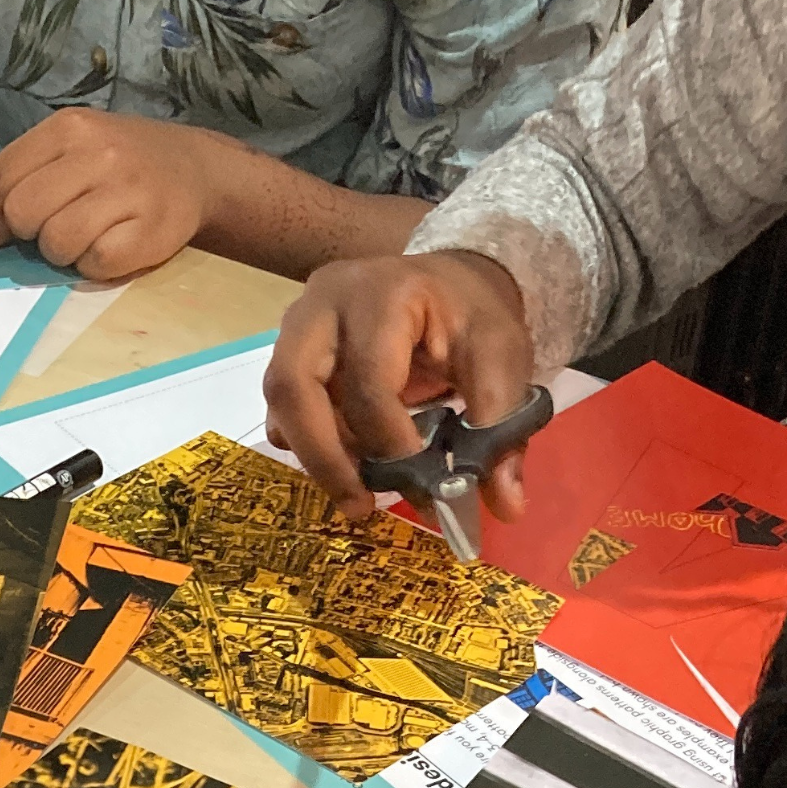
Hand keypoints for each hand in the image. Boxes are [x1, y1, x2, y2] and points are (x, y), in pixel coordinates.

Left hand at [0, 111, 218, 281]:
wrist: (195, 169)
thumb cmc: (118, 165)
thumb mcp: (68, 154)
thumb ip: (18, 184)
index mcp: (65, 130)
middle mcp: (95, 153)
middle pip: (21, 213)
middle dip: (27, 231)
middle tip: (57, 221)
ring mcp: (124, 191)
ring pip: (56, 242)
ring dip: (62, 249)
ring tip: (91, 229)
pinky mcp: (147, 231)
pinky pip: (93, 264)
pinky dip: (95, 264)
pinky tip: (115, 241)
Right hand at [261, 250, 534, 519]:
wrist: (446, 281)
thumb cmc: (471, 316)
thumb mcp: (502, 360)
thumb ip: (501, 428)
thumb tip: (505, 506)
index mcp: (384, 293)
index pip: (368, 381)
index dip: (390, 442)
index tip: (424, 485)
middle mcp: (325, 302)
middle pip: (293, 385)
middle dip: (324, 456)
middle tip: (359, 506)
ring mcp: (298, 324)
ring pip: (281, 400)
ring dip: (316, 455)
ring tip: (357, 496)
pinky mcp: (288, 350)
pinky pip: (282, 407)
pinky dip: (308, 443)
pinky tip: (345, 463)